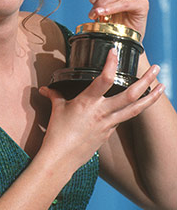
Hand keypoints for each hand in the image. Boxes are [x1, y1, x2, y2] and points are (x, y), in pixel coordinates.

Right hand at [39, 49, 163, 173]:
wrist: (62, 158)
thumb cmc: (58, 133)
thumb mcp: (57, 109)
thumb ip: (55, 95)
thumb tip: (46, 89)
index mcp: (88, 102)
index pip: (104, 79)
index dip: (111, 64)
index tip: (115, 51)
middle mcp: (102, 112)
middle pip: (130, 95)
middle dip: (145, 80)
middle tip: (155, 68)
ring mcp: (108, 124)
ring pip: (135, 109)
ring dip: (151, 97)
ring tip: (163, 86)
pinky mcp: (109, 133)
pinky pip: (124, 119)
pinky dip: (134, 110)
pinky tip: (140, 104)